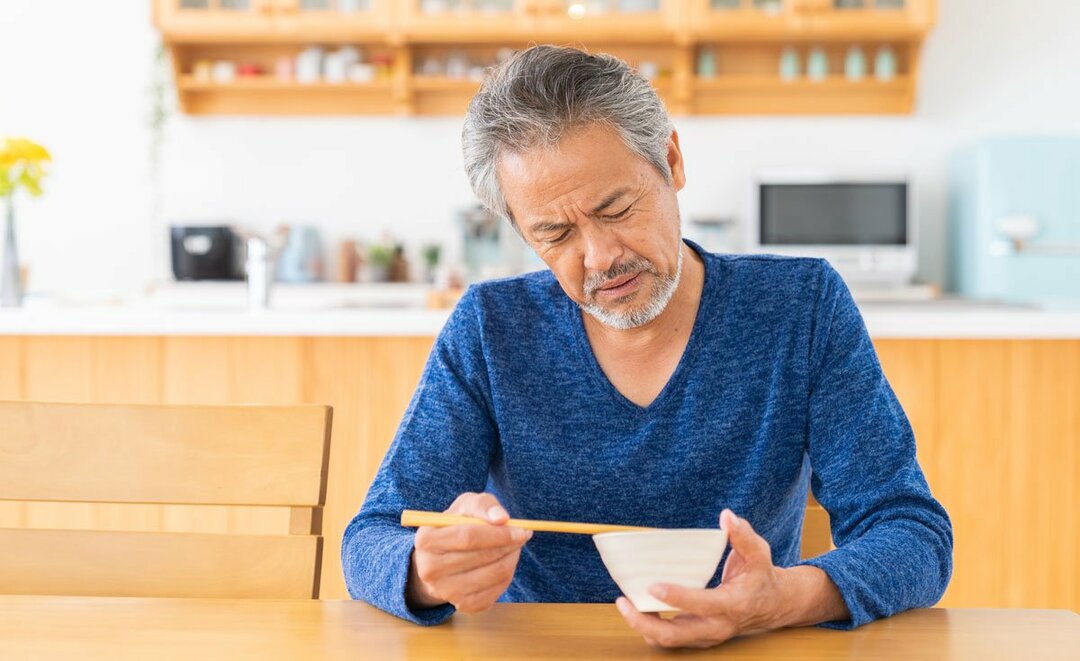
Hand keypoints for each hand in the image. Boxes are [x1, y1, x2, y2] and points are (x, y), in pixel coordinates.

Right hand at [407, 492, 531, 613]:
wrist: (442, 558)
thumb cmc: (456, 526)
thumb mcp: (465, 506)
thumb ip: (483, 506)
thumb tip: (502, 518)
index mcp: (426, 540)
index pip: (468, 537)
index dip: (498, 534)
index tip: (520, 530)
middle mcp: (430, 569)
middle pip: (481, 557)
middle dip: (508, 545)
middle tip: (523, 535)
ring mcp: (445, 591)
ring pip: (492, 575)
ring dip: (511, 558)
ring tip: (514, 547)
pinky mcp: (463, 605)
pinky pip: (496, 591)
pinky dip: (507, 575)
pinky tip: (504, 562)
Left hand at [616, 509, 844, 648]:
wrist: (773, 605)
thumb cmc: (762, 576)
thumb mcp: (759, 553)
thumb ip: (743, 535)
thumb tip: (727, 516)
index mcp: (733, 605)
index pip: (701, 604)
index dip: (676, 597)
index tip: (653, 585)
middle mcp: (717, 626)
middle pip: (675, 635)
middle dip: (645, 622)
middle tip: (623, 601)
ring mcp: (706, 635)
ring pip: (669, 641)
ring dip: (643, 626)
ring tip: (625, 604)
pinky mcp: (698, 637)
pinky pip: (670, 638)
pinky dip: (651, 627)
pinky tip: (638, 608)